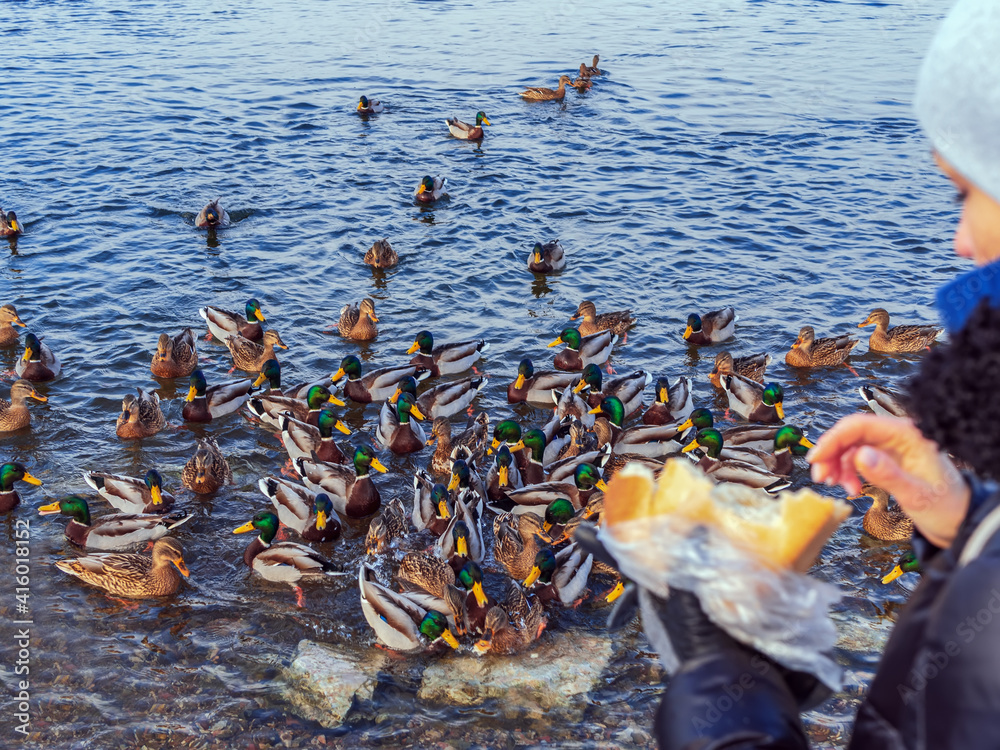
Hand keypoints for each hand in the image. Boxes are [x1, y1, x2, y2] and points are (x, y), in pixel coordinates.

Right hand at [808, 414, 969, 547]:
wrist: (959, 521)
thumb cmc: (946, 507)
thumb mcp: (917, 496)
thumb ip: (889, 475)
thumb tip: (860, 456)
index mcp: (907, 435)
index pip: (860, 426)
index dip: (833, 439)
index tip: (816, 458)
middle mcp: (896, 436)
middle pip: (851, 434)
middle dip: (831, 454)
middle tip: (820, 477)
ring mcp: (890, 447)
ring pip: (850, 447)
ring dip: (837, 465)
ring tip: (837, 487)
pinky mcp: (886, 459)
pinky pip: (857, 459)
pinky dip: (847, 473)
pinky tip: (851, 489)